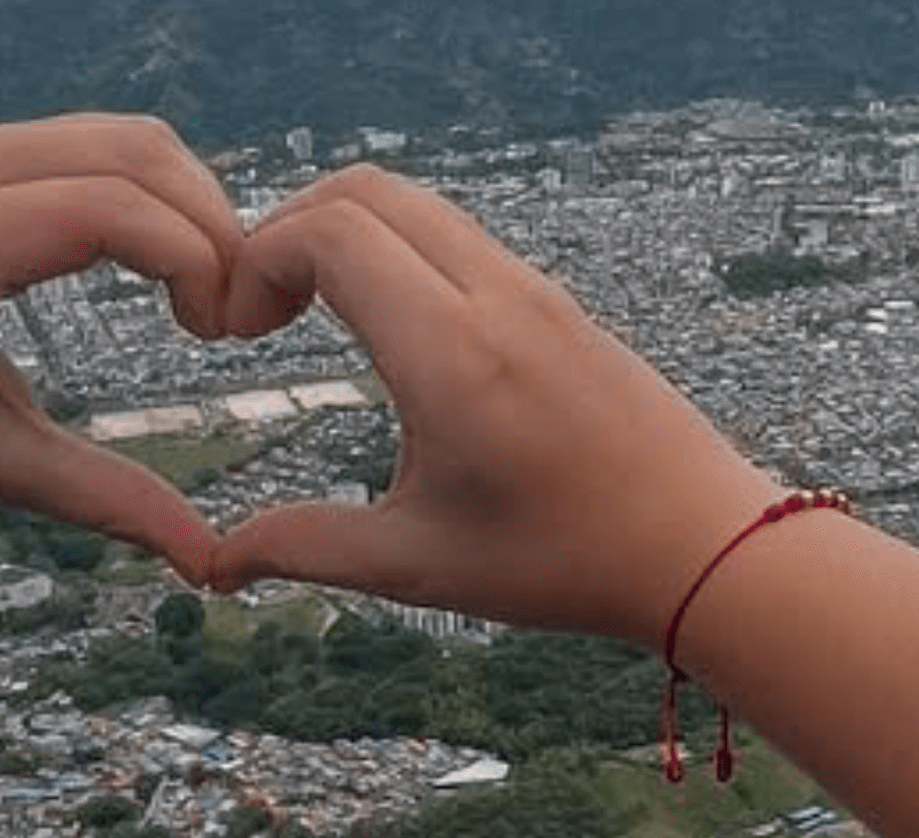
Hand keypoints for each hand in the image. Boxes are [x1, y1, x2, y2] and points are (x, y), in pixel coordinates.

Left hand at [0, 115, 246, 575]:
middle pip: (134, 152)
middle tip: (230, 316)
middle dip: (213, 226)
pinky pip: (87, 138)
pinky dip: (147, 190)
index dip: (196, 259)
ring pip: (120, 134)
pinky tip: (159, 262)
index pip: (108, 209)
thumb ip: (99, 500)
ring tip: (203, 291)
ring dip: (188, 203)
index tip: (216, 336)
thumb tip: (209, 564)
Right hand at [204, 168, 790, 644]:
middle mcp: (497, 300)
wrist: (705, 549)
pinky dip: (402, 252)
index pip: (330, 233)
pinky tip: (387, 331)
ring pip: (418, 205)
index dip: (258, 262)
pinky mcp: (559, 302)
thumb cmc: (566, 565)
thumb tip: (213, 564)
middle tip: (261, 311)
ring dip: (348, 236)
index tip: (238, 335)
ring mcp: (536, 291)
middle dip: (289, 230)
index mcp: (452, 355)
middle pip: (366, 191)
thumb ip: (306, 549)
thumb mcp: (419, 566)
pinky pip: (462, 238)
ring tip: (313, 316)